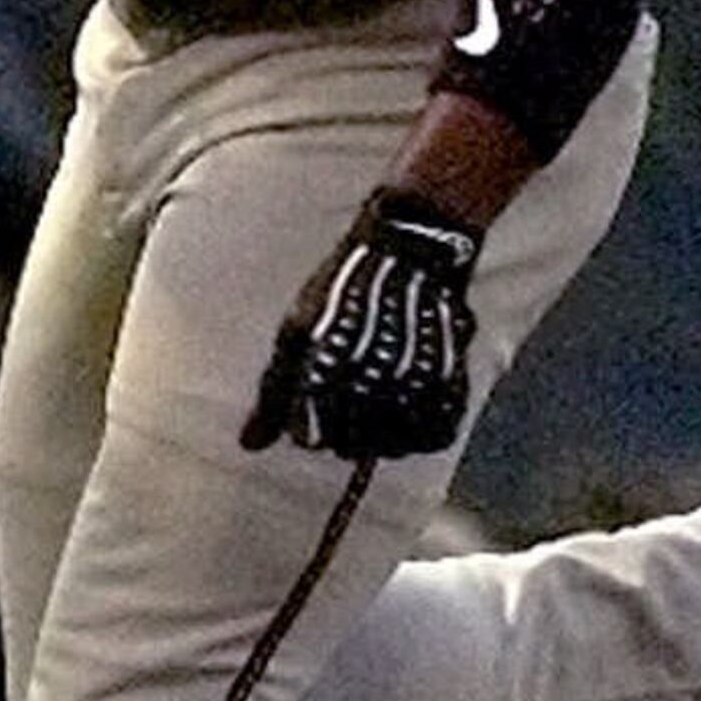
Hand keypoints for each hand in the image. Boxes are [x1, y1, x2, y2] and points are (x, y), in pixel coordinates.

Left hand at [240, 190, 482, 461]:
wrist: (409, 252)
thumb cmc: (342, 293)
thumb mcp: (296, 332)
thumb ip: (273, 391)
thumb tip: (250, 444)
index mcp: (324, 370)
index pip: (310, 437)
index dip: (308, 428)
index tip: (313, 412)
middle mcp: (370, 381)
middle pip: (351, 447)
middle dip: (342, 434)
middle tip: (346, 403)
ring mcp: (412, 385)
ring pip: (393, 447)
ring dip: (382, 436)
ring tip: (377, 402)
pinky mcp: (451, 381)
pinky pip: (436, 435)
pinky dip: (422, 431)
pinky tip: (408, 406)